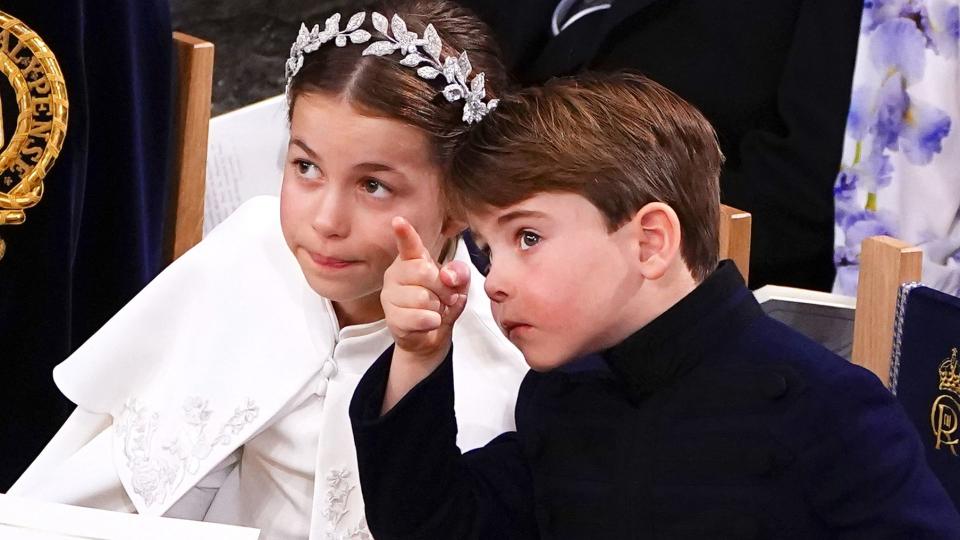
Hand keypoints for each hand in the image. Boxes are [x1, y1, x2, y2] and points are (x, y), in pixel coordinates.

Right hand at [381, 216, 470, 360]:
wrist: (430, 335)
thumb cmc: (441, 302)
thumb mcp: (458, 284)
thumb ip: (459, 273)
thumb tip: (449, 276)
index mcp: (412, 259)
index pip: (408, 244)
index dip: (405, 233)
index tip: (398, 221)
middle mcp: (396, 274)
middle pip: (424, 272)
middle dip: (444, 288)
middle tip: (446, 297)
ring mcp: (390, 296)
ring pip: (423, 298)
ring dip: (438, 308)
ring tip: (434, 310)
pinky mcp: (392, 318)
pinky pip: (419, 318)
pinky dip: (432, 322)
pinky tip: (429, 322)